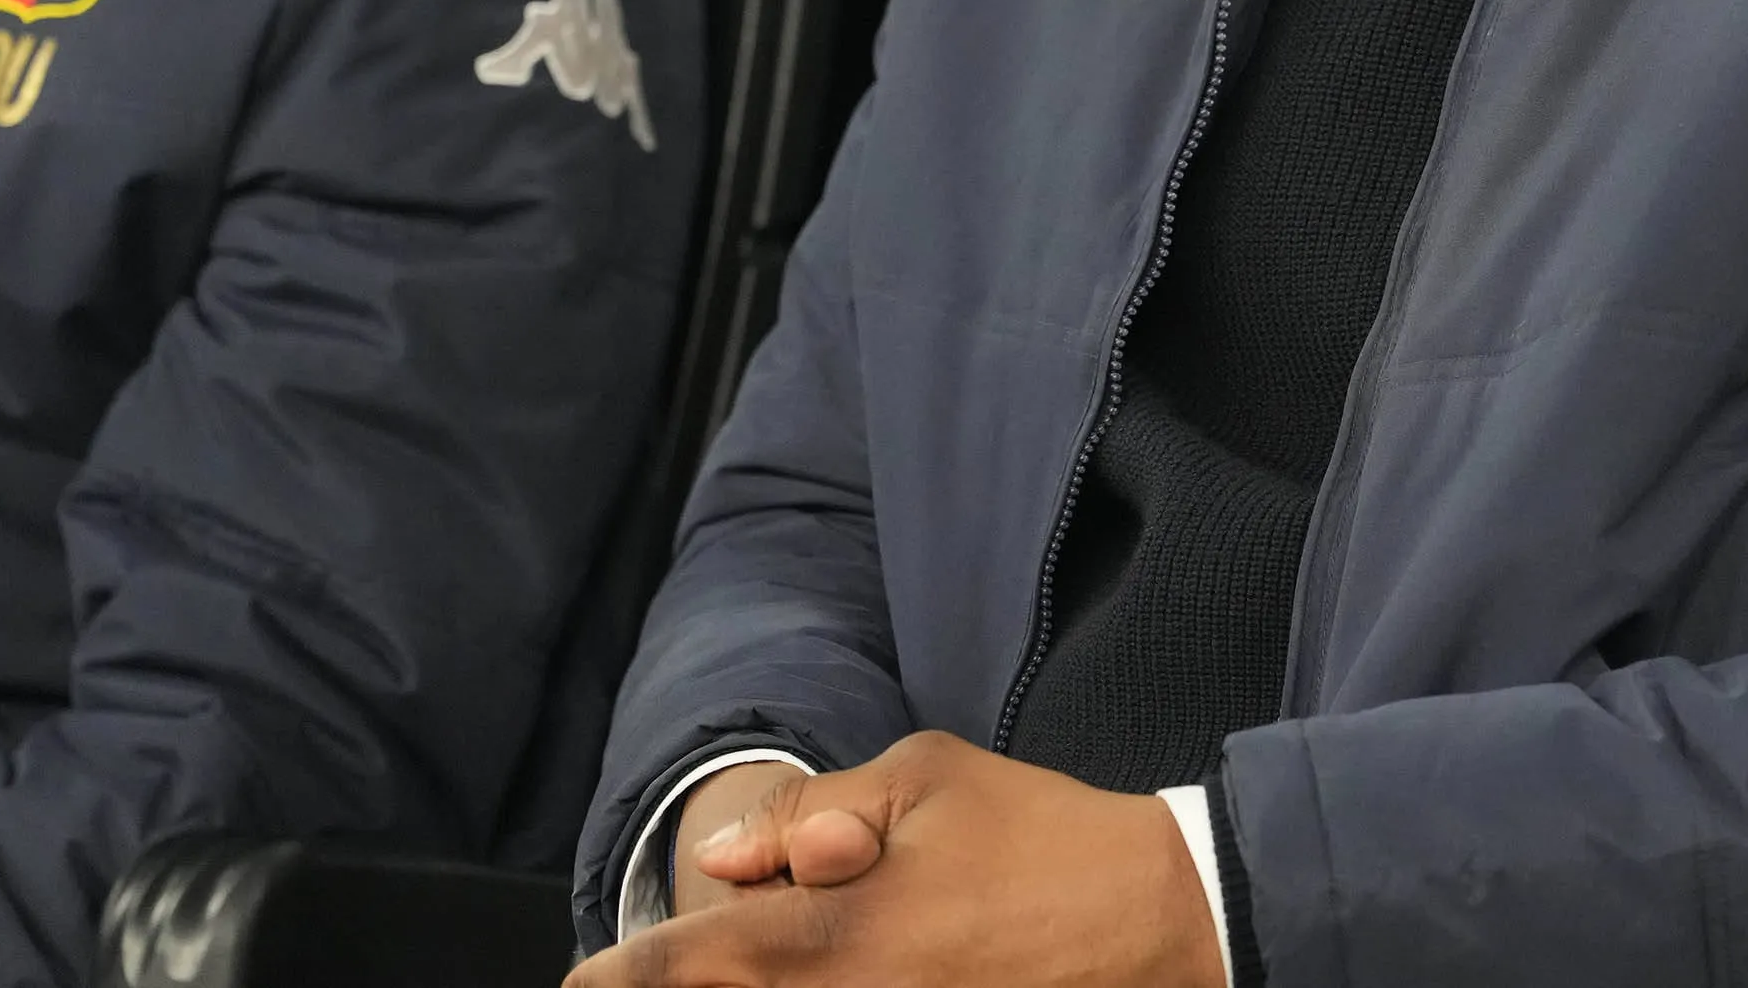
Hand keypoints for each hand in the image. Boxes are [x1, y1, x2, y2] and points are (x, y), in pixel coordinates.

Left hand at [570, 730, 1224, 987]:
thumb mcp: (930, 780)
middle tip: (667, 974)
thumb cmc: (1042, 841)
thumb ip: (814, 812)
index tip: (581, 982)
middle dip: (690, 986)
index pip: (684, 969)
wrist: (1166, 928)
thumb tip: (724, 858)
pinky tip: (853, 972)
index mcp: (831, 937)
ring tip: (804, 958)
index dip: (618, 980)